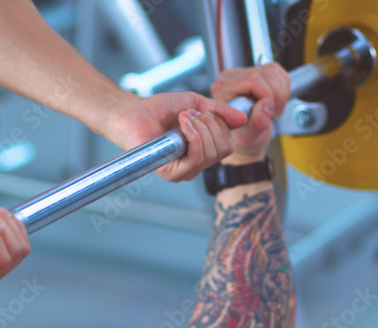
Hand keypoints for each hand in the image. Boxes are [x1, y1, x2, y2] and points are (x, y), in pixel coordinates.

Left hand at [102, 91, 247, 181]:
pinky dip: (194, 136)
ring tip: (182, 119)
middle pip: (224, 149)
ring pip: (212, 153)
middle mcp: (196, 164)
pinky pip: (197, 158)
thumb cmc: (160, 109)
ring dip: (200, 128)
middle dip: (210, 124)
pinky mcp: (173, 174)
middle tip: (188, 115)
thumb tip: (243, 119)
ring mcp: (185, 171)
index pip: (228, 145)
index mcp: (203, 151)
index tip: (198, 112)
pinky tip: (181, 126)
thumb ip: (220, 112)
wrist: (135, 112)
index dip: (219, 124)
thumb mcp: (197, 104)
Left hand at [209, 64, 290, 163]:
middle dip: (276, 95)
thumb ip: (256, 124)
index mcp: (222, 90)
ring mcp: (244, 73)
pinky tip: (275, 102)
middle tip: (273, 113)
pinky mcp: (257, 72)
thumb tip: (266, 106)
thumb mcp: (248, 138)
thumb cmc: (242, 138)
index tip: (270, 112)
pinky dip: (283, 88)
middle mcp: (230, 78)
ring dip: (281, 93)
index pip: (252, 80)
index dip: (267, 95)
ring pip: (273, 71)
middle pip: (264, 73)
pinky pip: (278, 72)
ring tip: (273, 110)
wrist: (245, 136)